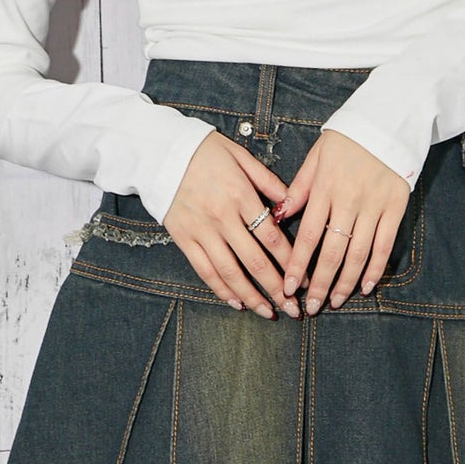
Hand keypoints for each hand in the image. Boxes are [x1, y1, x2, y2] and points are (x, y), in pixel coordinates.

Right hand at [162, 129, 303, 318]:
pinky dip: (221, 290)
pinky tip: (237, 302)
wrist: (162, 151)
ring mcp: (201, 230)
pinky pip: (204, 270)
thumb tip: (290, 202)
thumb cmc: (205, 151)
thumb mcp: (240, 156)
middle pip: (254, 261)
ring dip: (252, 296)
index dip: (290, 261)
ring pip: (230, 272)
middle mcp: (222, 217)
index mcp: (240, 195)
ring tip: (268, 312)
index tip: (303, 278)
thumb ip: (266, 180)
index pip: (271, 237)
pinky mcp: (183, 238)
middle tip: (293, 309)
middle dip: (277, 288)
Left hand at [276, 129, 409, 313]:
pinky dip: (375, 269)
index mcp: (325, 188)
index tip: (287, 288)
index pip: (308, 235)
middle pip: (332, 252)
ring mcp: (374, 206)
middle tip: (311, 307)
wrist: (387, 120)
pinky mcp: (395, 207)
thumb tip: (277, 215)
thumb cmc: (346, 139)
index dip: (297, 265)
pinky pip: (384, 245)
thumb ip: (298, 188)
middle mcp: (349, 200)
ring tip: (335, 302)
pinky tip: (365, 286)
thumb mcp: (316, 157)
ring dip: (345, 283)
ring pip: (358, 254)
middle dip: (319, 284)